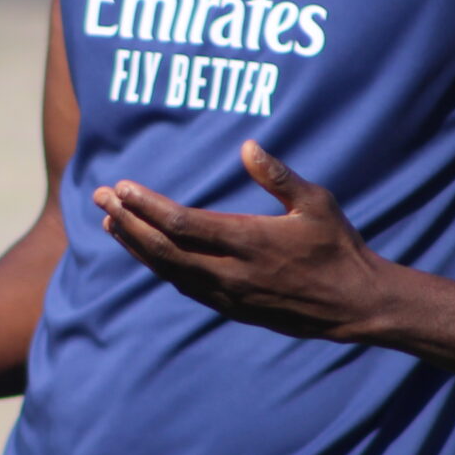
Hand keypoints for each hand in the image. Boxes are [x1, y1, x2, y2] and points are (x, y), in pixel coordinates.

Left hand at [92, 142, 389, 339]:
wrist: (353, 304)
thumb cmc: (338, 246)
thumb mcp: (316, 203)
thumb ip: (278, 176)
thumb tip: (247, 145)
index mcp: (249, 241)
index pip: (181, 223)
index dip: (146, 205)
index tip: (121, 186)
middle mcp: (231, 273)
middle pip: (163, 248)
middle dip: (127, 221)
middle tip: (100, 197)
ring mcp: (228, 295)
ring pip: (168, 270)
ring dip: (136, 245)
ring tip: (109, 222)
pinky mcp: (231, 308)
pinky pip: (184, 286)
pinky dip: (157, 266)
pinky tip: (144, 251)